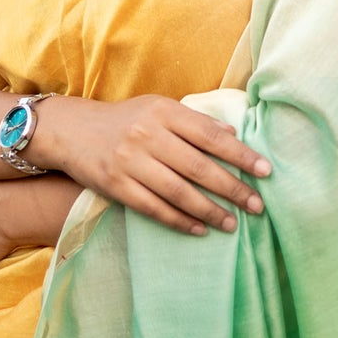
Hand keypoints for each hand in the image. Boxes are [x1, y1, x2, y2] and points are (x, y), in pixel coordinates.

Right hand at [36, 94, 270, 237]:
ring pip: (179, 192)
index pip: (211, 135)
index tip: (265, 171)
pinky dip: (180, 221)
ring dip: (210, 210)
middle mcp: (148, 135)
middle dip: (232, 188)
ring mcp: (130, 162)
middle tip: (257, 205)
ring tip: (233, 223)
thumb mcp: (158, 108)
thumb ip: (194, 121)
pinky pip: (155, 208)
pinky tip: (201, 229)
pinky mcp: (116, 186)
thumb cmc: (125, 119)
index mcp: (164, 111)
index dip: (241, 154)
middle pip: (199, 167)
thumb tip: (233, 132)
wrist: (72, 131)